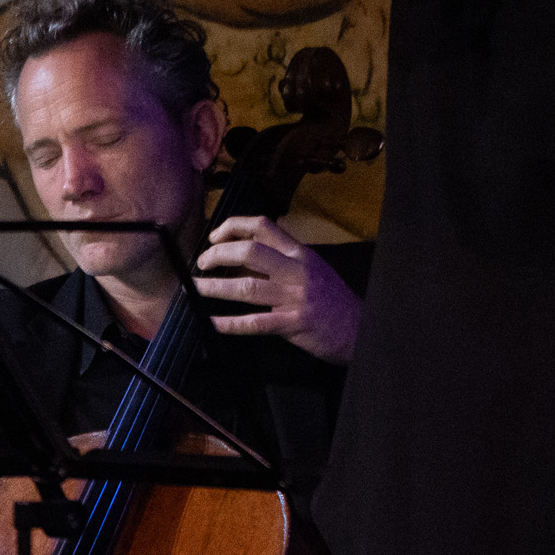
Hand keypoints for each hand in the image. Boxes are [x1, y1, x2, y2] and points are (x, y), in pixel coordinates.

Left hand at [194, 215, 361, 364]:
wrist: (360, 328)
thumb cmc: (330, 299)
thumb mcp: (310, 269)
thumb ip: (279, 260)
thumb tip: (238, 256)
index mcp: (299, 253)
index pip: (263, 226)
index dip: (232, 227)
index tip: (214, 237)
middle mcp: (296, 270)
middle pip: (250, 252)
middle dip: (219, 255)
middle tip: (202, 264)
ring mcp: (295, 297)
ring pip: (247, 287)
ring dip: (215, 288)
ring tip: (194, 288)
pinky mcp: (294, 323)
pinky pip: (255, 322)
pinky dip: (230, 324)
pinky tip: (212, 323)